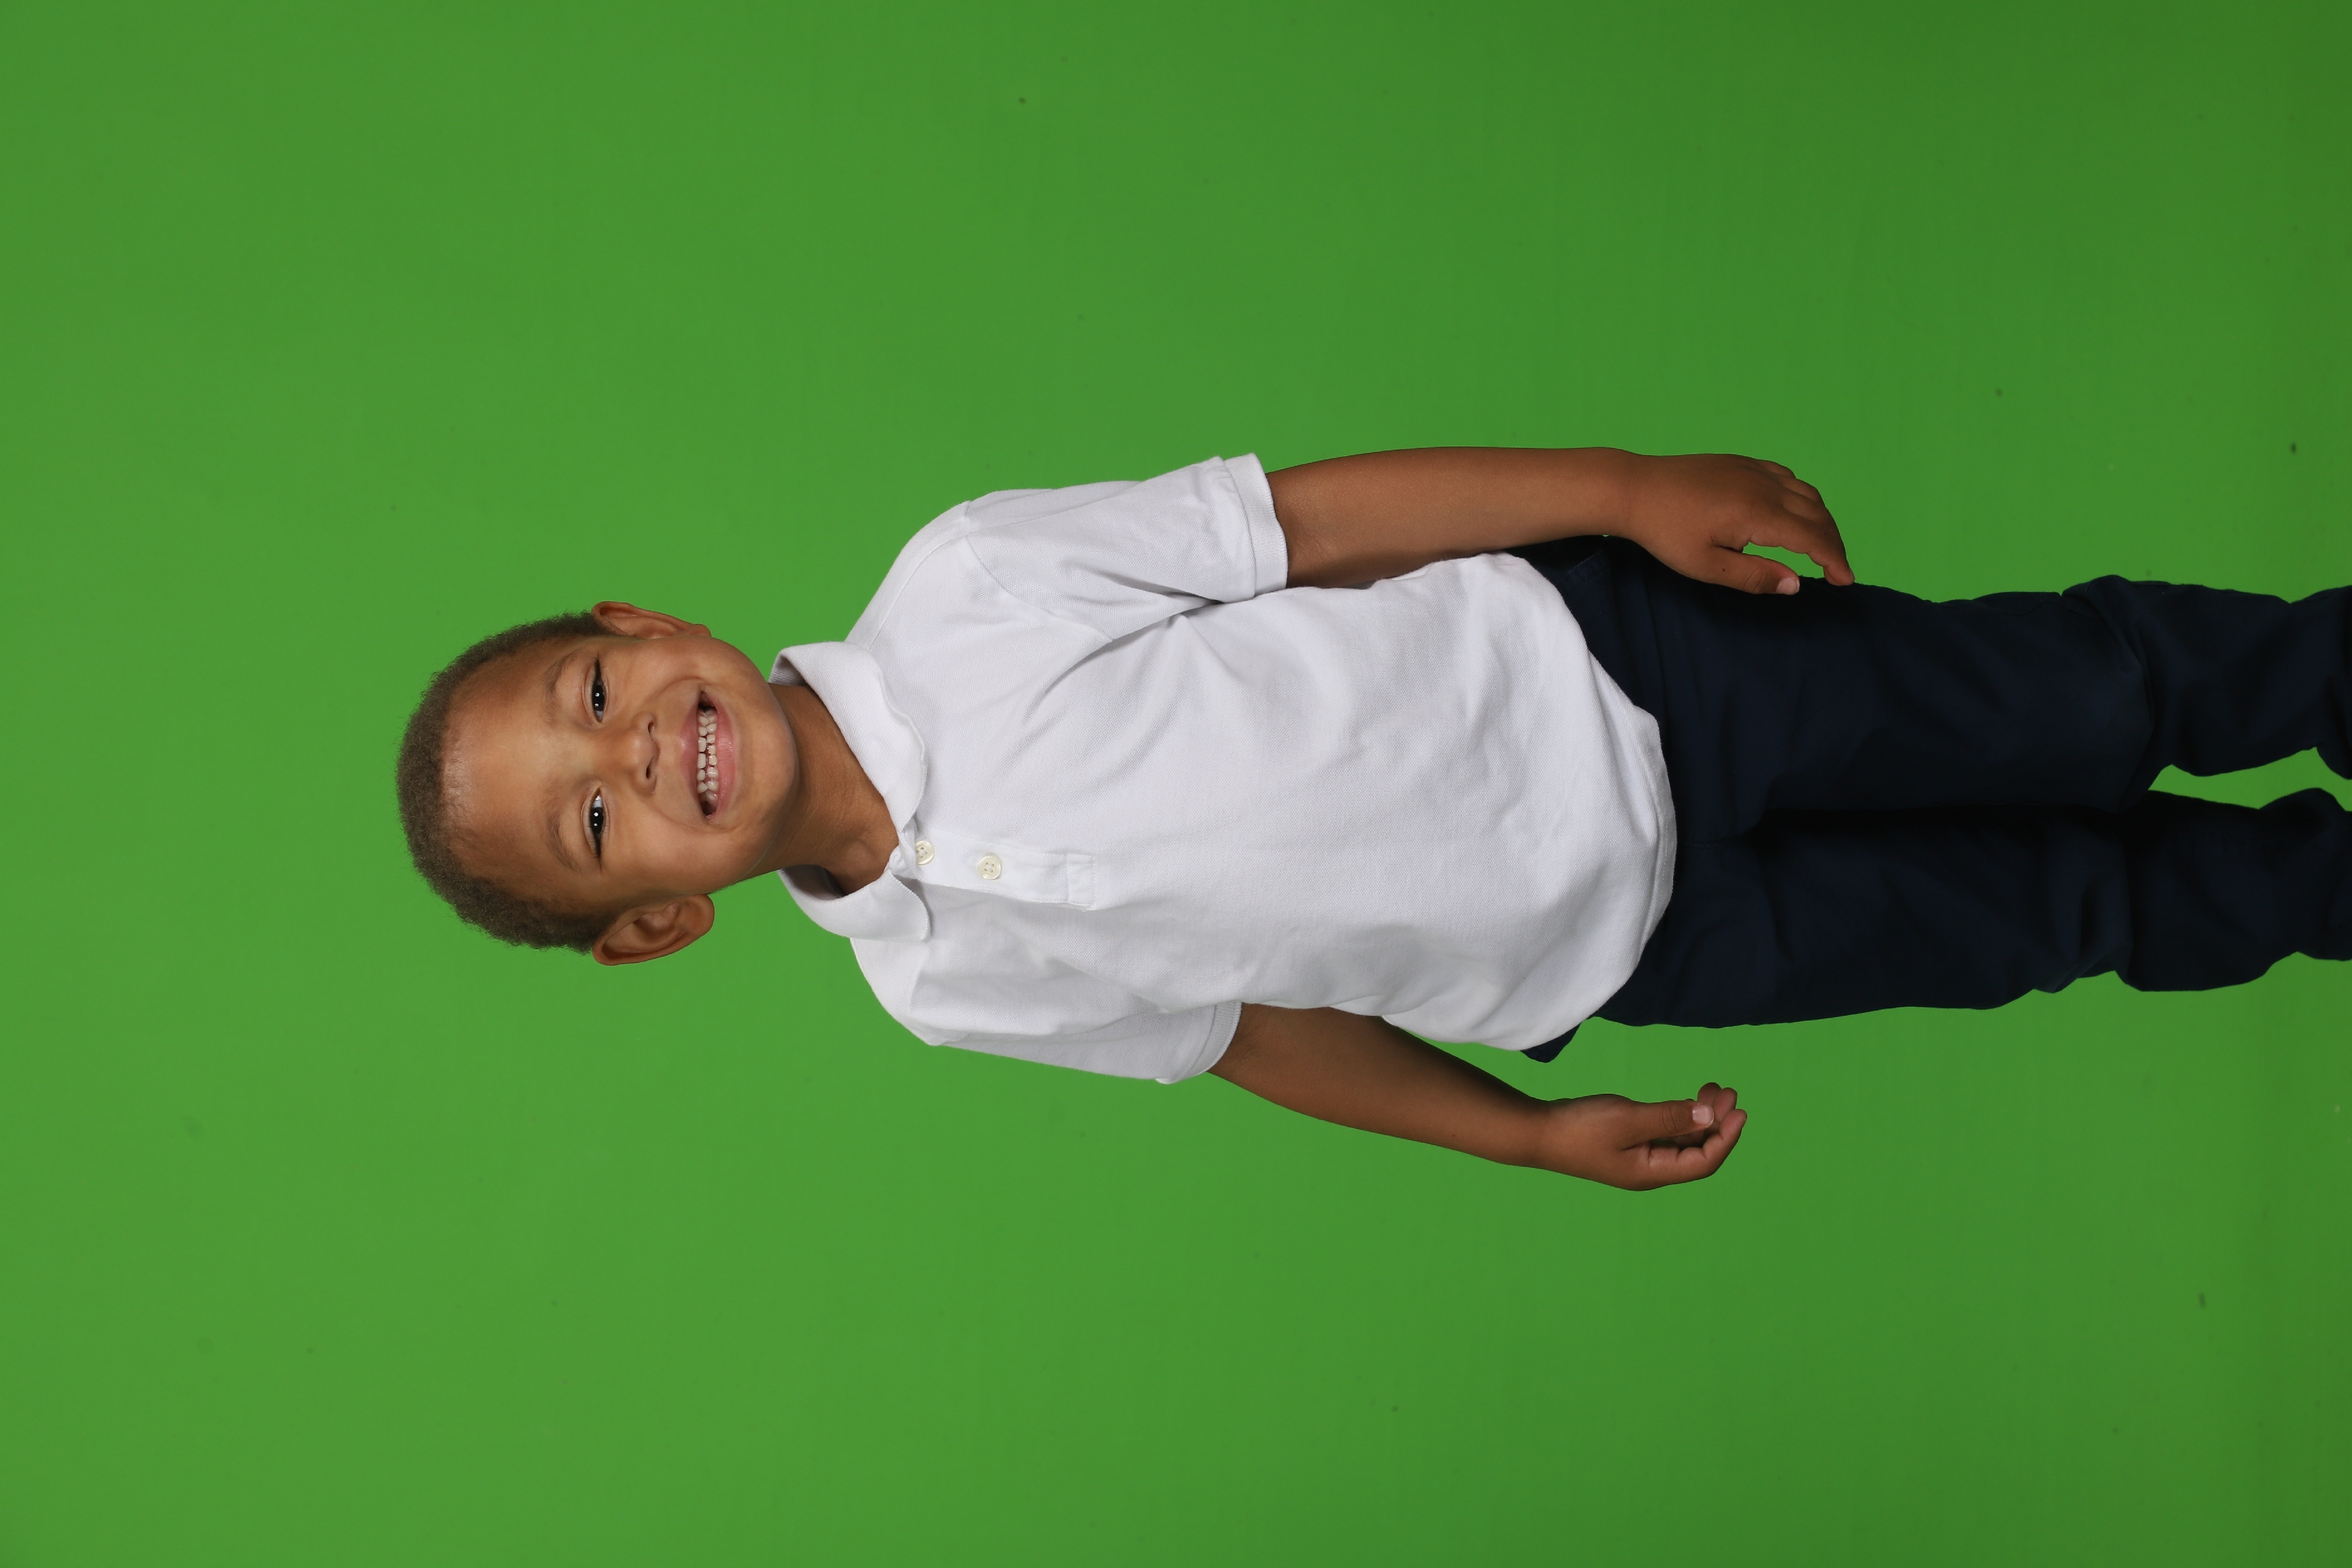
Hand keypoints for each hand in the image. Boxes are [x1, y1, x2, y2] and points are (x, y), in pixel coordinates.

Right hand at [1532, 1082, 1746, 1188]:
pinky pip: (1665, 1135)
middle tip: (1728, 1091)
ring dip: (1700, 1117)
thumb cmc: (1581, 1128)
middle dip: (1717, 1122)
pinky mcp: (1628, 1146)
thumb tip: (1710, 1116)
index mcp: (1652, 1173)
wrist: (1538, 1133)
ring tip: (1711, 1088)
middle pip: (1696, 1152)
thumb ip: (1670, 1117)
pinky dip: (1680, 1117)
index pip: (1703, 1162)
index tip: (1739, 1110)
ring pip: (1682, 1141)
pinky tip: (1685, 1101)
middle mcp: (1650, 1170)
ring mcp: (1638, 1159)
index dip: (1726, 1138)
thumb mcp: (1629, 1120)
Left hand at [1619, 454, 1852, 594]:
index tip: (1846, 581)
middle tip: (1837, 570)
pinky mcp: (1742, 463)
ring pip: (1806, 493)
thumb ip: (1754, 576)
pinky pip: (1787, 477)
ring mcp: (1754, 470)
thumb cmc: (1665, 532)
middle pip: (1818, 514)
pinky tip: (1795, 512)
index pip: (1813, 538)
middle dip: (1833, 543)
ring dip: (1821, 520)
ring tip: (1821, 546)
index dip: (1834, 561)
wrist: (1634, 489)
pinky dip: (1802, 497)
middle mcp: (1764, 486)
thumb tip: (1795, 584)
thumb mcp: (1706, 566)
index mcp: (1758, 513)